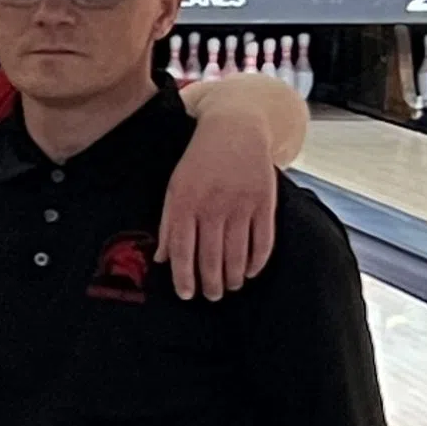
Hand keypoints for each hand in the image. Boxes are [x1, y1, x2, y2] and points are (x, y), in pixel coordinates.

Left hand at [158, 106, 283, 301]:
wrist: (235, 129)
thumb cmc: (199, 162)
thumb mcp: (175, 187)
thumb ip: (169, 224)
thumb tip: (162, 259)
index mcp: (185, 203)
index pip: (183, 251)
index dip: (184, 277)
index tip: (186, 295)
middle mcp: (213, 206)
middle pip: (212, 258)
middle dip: (211, 284)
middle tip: (212, 296)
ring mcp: (241, 205)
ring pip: (237, 254)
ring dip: (233, 277)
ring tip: (229, 287)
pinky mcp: (264, 202)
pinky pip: (262, 241)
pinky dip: (257, 261)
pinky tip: (250, 271)